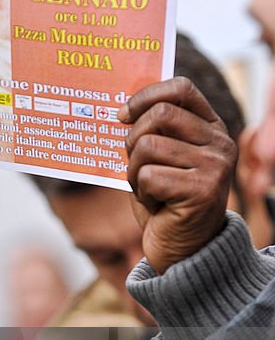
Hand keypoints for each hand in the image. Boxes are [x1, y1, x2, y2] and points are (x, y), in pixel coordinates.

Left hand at [118, 76, 236, 273]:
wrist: (184, 250)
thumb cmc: (165, 201)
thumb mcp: (160, 159)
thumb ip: (151, 132)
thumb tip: (120, 110)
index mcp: (211, 128)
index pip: (181, 89)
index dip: (146, 95)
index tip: (122, 115)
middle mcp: (220, 144)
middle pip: (160, 114)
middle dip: (133, 138)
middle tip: (134, 163)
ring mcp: (215, 166)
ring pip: (148, 147)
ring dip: (135, 171)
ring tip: (148, 189)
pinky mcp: (202, 191)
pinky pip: (148, 176)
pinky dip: (141, 192)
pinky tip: (157, 205)